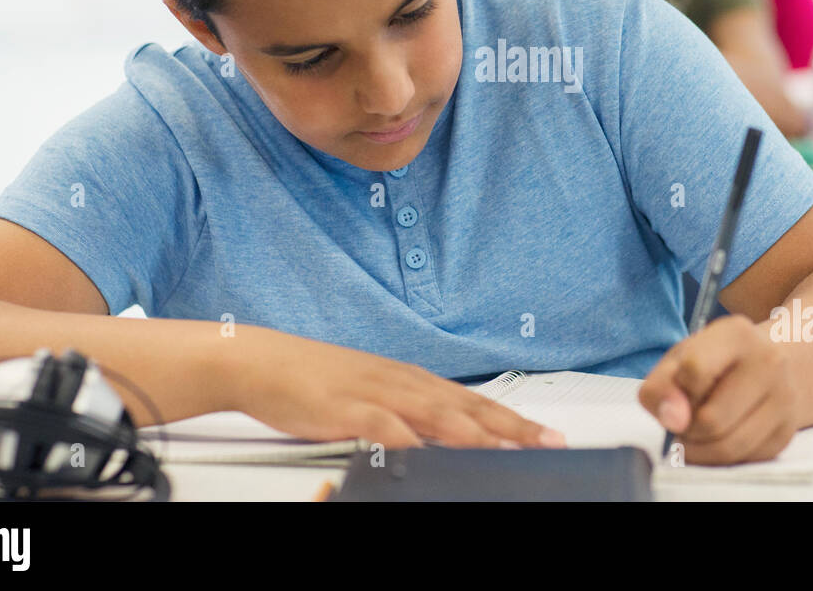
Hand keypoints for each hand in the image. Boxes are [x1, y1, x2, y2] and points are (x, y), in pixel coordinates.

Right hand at [229, 330, 565, 449]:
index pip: (475, 404)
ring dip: (474, 431)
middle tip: (549, 443)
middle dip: (511, 427)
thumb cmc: (317, 383)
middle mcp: (404, 383)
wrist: (264, 362)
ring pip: (436, 412)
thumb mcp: (374, 399)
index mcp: (413, 382)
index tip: (549, 437)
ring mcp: (376, 393)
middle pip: (468, 407)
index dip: (514, 422)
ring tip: (508, 448)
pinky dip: (407, 437)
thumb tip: (446, 440)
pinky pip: (382, 424)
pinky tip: (425, 450)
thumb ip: (410, 419)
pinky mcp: (346, 407)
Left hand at [639, 315, 799, 464]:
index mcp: (737, 334)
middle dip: (686, 429)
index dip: (678, 390)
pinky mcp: (788, 431)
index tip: (680, 390)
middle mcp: (770, 361)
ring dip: (700, 450)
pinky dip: (721, 457)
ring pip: (729, 447)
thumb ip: (660, 388)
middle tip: (684, 419)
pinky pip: (744, 460)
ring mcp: (785, 397)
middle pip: (711, 420)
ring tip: (695, 433)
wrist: (761, 368)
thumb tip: (674, 421)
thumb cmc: (708, 363)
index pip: (695, 371)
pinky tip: (719, 438)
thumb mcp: (676, 362)